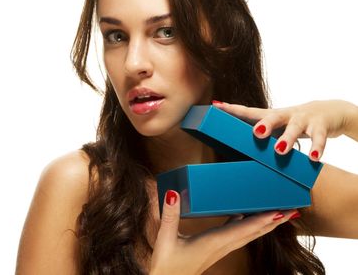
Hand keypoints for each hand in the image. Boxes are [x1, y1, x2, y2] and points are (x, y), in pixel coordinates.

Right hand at [150, 190, 297, 274]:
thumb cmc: (166, 264)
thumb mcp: (165, 238)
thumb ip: (169, 215)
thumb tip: (173, 193)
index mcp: (212, 243)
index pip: (241, 230)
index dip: (261, 220)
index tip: (278, 211)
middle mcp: (221, 246)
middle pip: (253, 233)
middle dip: (273, 221)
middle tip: (292, 209)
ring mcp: (220, 249)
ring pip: (248, 235)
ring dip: (265, 224)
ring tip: (280, 212)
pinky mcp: (216, 249)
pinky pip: (238, 235)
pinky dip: (248, 225)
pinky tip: (248, 215)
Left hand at [212, 100, 357, 160]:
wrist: (331, 111)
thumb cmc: (295, 124)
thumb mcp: (278, 128)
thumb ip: (263, 138)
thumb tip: (237, 153)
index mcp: (272, 116)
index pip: (249, 111)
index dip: (233, 109)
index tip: (216, 106)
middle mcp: (286, 115)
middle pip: (272, 117)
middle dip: (264, 125)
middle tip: (256, 133)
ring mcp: (304, 119)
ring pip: (295, 129)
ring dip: (287, 139)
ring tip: (280, 150)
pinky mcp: (321, 126)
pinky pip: (319, 138)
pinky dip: (317, 148)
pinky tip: (313, 158)